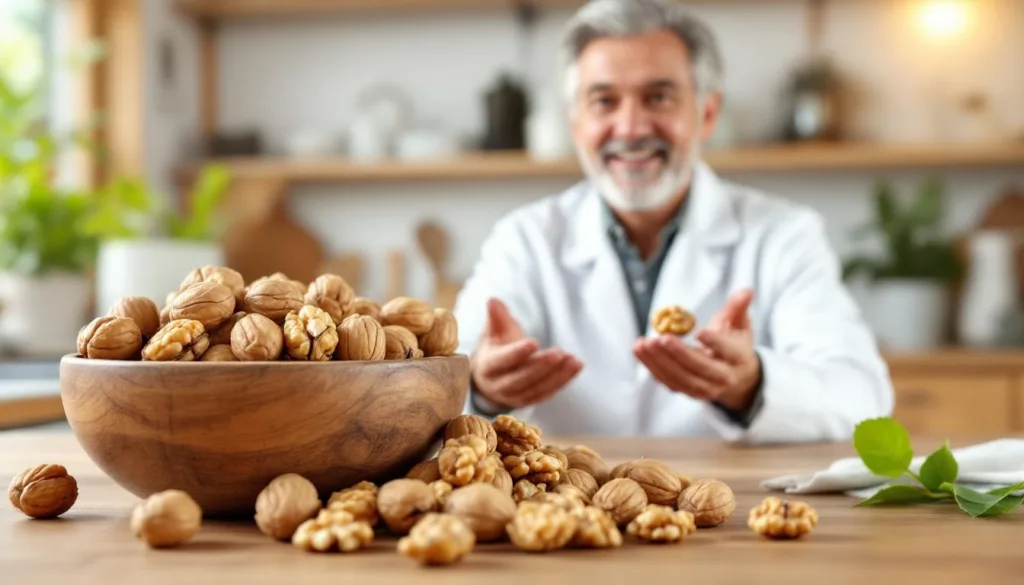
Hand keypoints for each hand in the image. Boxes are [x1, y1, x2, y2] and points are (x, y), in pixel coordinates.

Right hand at [470, 298, 581, 408]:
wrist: (494, 375)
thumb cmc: (497, 347)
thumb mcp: (494, 332)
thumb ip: (497, 317)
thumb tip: (493, 301)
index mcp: (488, 367)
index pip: (502, 361)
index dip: (517, 353)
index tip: (534, 342)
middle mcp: (499, 386)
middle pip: (520, 379)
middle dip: (540, 367)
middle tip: (559, 352)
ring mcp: (515, 396)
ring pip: (537, 389)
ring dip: (557, 375)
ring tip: (573, 360)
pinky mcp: (531, 400)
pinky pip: (548, 392)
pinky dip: (564, 380)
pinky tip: (576, 365)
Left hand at [634, 289, 760, 410]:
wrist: (736, 378)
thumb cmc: (735, 344)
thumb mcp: (740, 325)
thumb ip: (738, 307)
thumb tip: (746, 290)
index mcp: (739, 359)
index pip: (728, 352)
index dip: (715, 342)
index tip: (699, 332)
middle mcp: (723, 378)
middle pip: (701, 369)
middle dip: (680, 355)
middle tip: (662, 338)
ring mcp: (705, 388)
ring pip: (681, 379)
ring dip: (660, 362)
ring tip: (643, 344)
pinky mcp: (688, 392)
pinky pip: (668, 382)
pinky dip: (652, 368)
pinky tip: (640, 351)